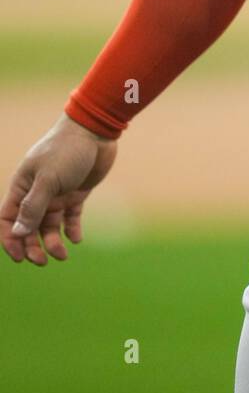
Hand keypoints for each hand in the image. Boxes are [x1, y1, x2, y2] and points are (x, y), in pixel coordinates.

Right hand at [0, 115, 117, 265]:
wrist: (96, 132)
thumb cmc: (67, 150)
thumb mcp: (48, 179)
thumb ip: (33, 206)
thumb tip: (17, 233)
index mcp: (22, 187)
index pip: (7, 219)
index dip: (10, 240)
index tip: (19, 257)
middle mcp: (37, 193)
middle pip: (28, 228)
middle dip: (32, 247)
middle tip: (43, 261)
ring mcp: (57, 194)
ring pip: (49, 226)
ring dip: (52, 242)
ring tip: (63, 254)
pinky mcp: (76, 194)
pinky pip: (70, 218)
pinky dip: (71, 230)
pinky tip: (76, 239)